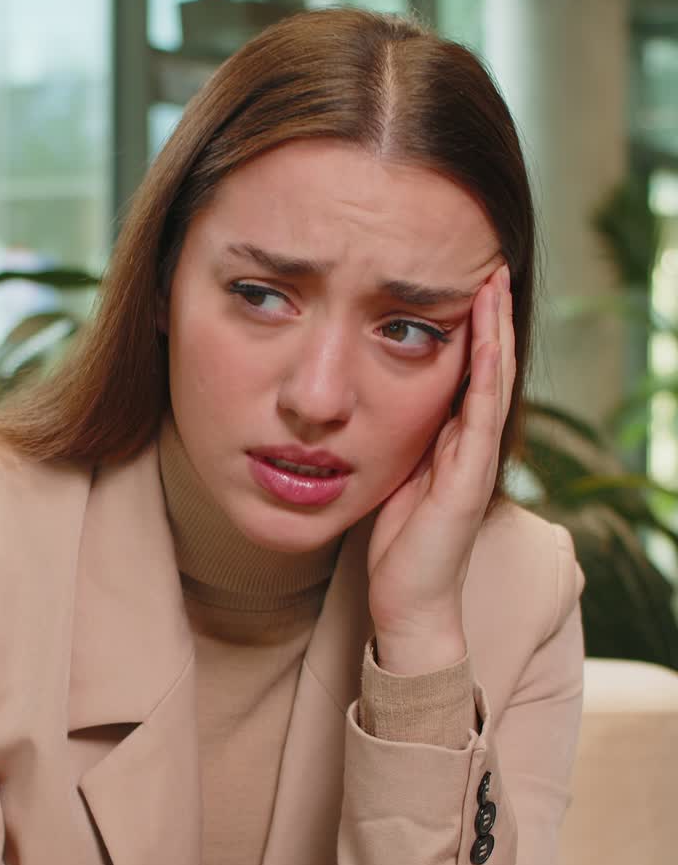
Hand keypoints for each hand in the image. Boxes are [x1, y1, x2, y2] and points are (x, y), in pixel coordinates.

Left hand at [366, 263, 514, 672]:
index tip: (464, 282)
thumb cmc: (398, 545)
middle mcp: (471, 445)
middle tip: (491, 264)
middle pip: (488, 366)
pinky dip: (485, 374)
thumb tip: (370, 404)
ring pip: (493, 381)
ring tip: (495, 283)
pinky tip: (485, 339)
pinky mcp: (470, 479)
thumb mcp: (392, 476)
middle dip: (489, 316)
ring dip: (494, 331)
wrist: (409, 600)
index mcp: (451, 442)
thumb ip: (395, 441)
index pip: (466, 372)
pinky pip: (480, 416)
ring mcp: (476, 460)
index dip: (470, 328)